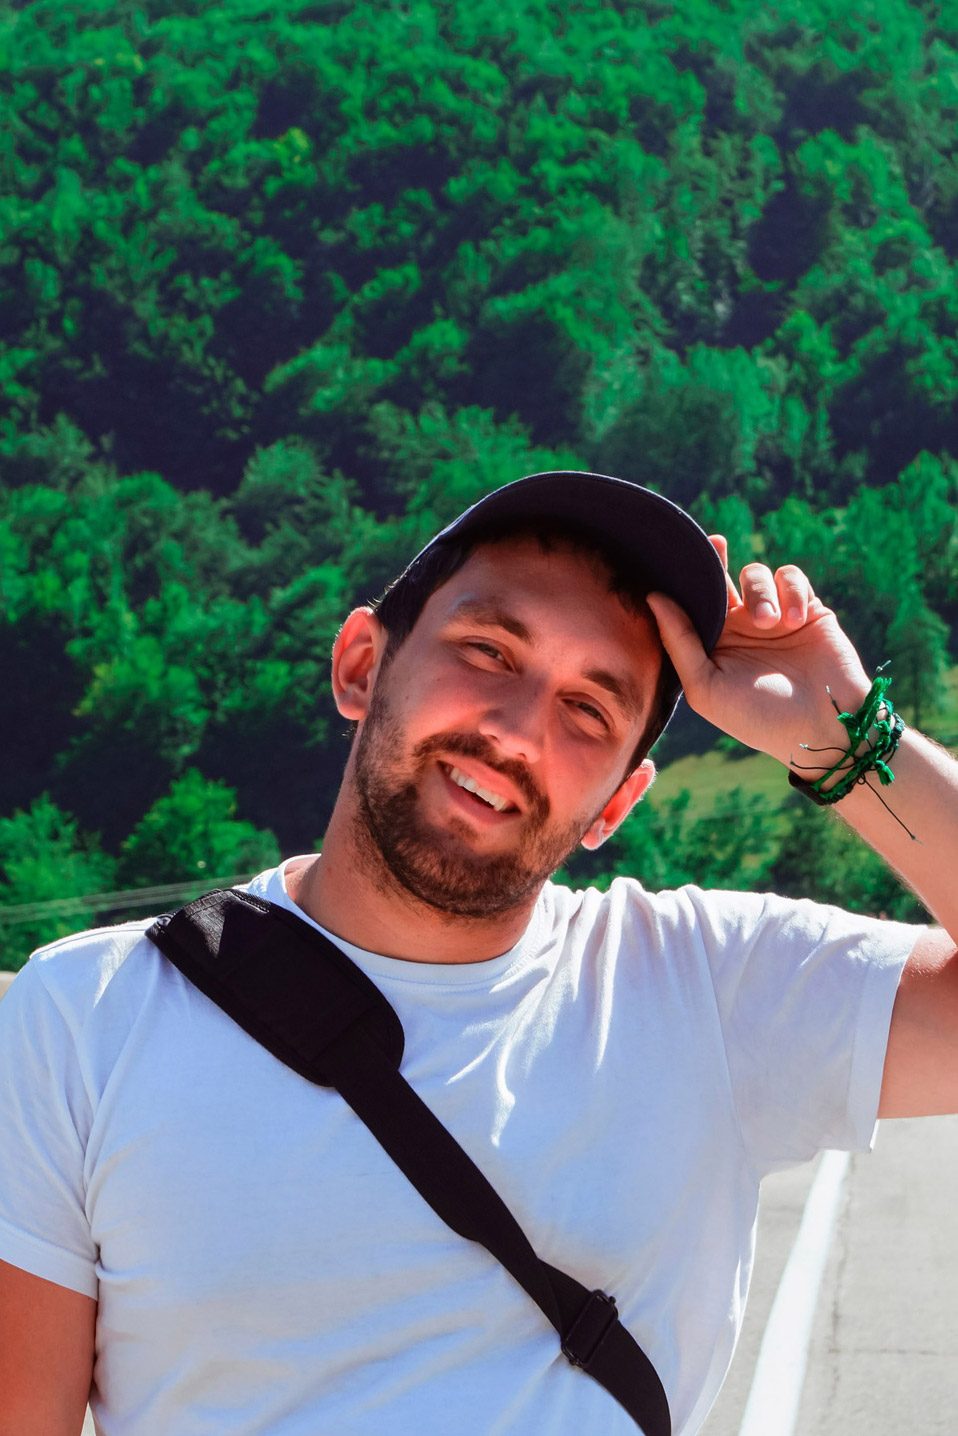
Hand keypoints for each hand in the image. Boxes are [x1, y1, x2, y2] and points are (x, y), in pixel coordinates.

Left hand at [646, 537, 871, 769]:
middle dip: (717, 559)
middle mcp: (740, 627)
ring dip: (761, 592)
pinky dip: (791, 591)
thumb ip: (679, 642)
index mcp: (712, 644)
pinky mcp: (807, 609)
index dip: (686, 578)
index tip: (679, 556)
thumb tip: (653, 597)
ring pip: (756, 574)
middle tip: (716, 545)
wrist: (821, 726)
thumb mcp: (706, 687)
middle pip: (722, 577)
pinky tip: (794, 620)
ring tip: (771, 624)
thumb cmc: (758, 717)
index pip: (693, 602)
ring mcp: (774, 616)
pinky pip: (792, 577)